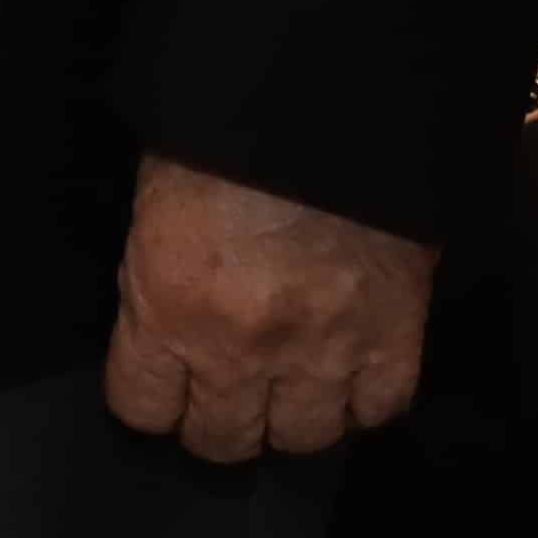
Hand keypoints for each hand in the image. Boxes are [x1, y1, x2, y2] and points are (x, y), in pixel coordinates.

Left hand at [104, 156, 434, 461]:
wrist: (323, 98)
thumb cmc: (220, 131)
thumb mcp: (154, 202)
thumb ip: (158, 280)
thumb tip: (165, 326)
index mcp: (170, 305)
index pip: (143, 406)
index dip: (151, 399)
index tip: (162, 386)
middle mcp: (242, 347)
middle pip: (222, 440)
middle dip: (218, 421)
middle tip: (226, 393)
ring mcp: (323, 350)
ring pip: (303, 439)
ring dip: (291, 418)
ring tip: (289, 388)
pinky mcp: (394, 338)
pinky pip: (378, 409)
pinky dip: (363, 399)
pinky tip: (349, 374)